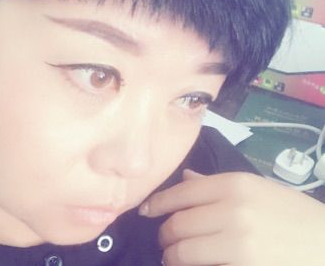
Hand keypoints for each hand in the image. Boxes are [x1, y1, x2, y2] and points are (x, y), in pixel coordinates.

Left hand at [139, 170, 324, 265]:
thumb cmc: (291, 213)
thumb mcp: (256, 188)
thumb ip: (216, 184)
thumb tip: (185, 179)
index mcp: (234, 184)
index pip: (181, 193)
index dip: (157, 203)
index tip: (145, 210)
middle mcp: (232, 210)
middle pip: (178, 223)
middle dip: (164, 234)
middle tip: (163, 239)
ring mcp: (238, 244)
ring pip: (184, 250)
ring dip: (171, 256)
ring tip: (171, 256)